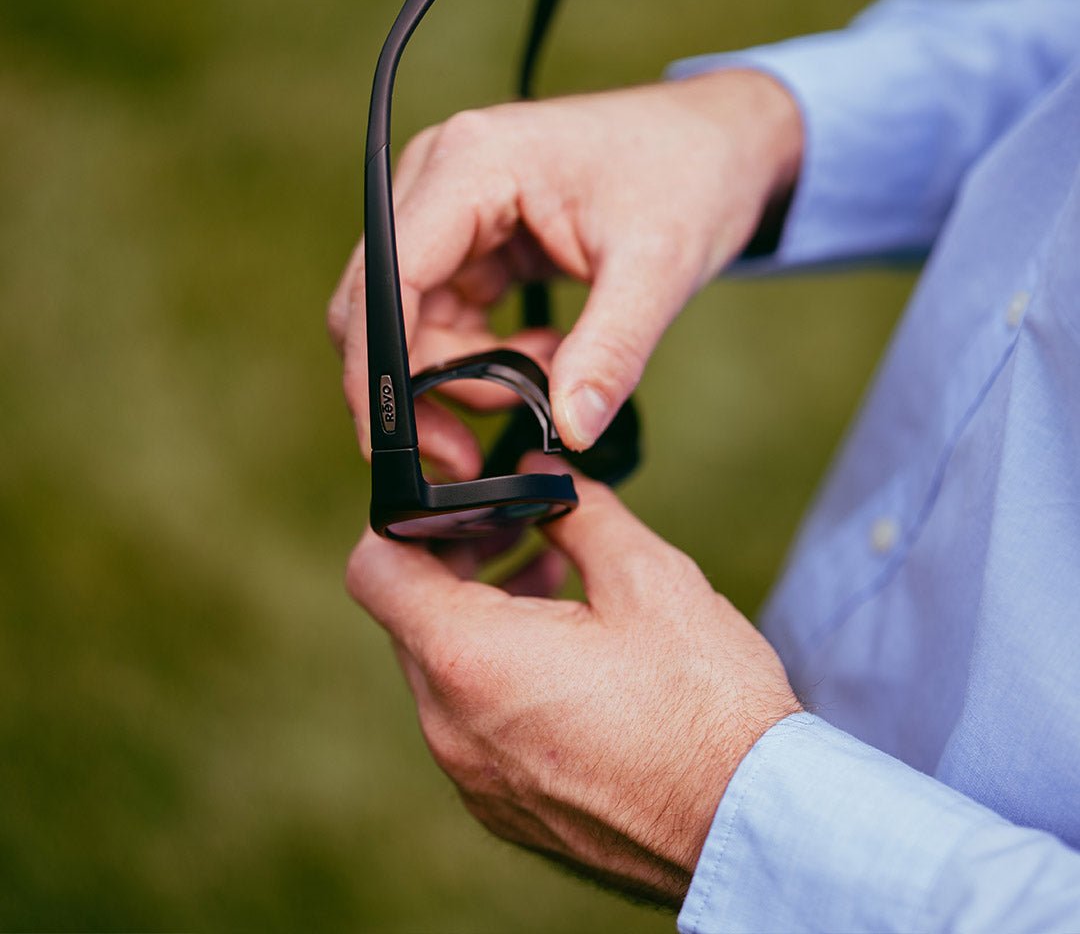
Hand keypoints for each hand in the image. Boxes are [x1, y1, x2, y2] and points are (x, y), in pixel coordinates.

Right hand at [328, 70, 801, 473]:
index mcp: (473, 163)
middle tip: (468, 454)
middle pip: (378, 305)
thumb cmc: (691, 177)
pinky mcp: (469, 238)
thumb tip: (570, 434)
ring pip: (405, 321)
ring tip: (549, 380)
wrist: (718, 143)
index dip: (378, 370)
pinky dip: (480, 356)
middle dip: (414, 387)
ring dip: (458, 375)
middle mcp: (441, 176)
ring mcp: (449, 207)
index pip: (387, 276)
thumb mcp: (659, 267)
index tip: (400, 446)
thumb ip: (611, 351)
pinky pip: (441, 317)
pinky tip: (546, 354)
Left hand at [346, 455, 799, 904]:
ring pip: (439, 672)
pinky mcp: (503, 806)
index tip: (452, 507)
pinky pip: (470, 723)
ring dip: (480, 617)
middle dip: (455, 562)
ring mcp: (473, 776)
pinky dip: (496, 676)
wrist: (750, 824)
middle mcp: (451, 726)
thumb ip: (578, 511)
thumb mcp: (647, 578)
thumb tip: (540, 473)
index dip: (402, 522)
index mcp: (470, 658)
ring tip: (554, 581)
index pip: (374, 570)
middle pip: (408, 618)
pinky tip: (566, 655)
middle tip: (520, 530)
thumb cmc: (704, 703)